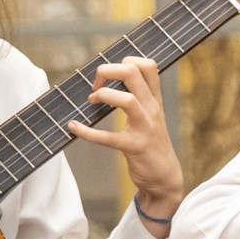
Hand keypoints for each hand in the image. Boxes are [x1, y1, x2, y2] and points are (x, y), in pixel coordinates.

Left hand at [69, 57, 185, 236]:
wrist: (165, 177)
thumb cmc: (152, 144)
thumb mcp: (152, 116)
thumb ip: (140, 98)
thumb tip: (114, 79)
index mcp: (155, 100)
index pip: (148, 65)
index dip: (125, 61)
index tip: (110, 75)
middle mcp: (152, 109)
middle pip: (133, 72)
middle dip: (107, 70)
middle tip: (95, 85)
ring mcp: (145, 128)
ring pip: (126, 99)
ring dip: (102, 95)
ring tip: (91, 101)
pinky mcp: (134, 148)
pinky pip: (108, 137)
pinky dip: (87, 132)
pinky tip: (73, 127)